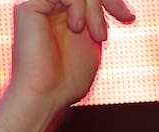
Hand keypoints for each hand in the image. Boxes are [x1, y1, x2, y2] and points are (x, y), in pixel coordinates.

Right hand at [6, 0, 135, 111]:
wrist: (44, 96)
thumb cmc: (67, 81)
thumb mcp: (92, 44)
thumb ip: (98, 20)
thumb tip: (121, 5)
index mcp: (63, 15)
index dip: (112, 1)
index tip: (129, 18)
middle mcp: (50, 7)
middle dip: (110, 0)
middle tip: (123, 17)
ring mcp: (39, 5)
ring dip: (95, 9)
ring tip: (98, 35)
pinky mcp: (29, 7)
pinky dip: (77, 6)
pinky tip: (76, 27)